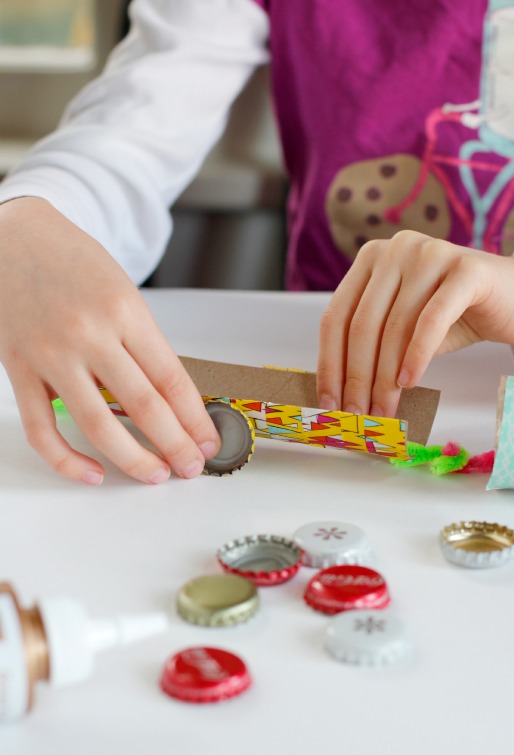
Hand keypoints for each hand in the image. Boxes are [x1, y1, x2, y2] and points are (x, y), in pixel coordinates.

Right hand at [0, 197, 219, 483]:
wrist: (11, 236)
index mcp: (124, 311)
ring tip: (156, 474)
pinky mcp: (19, 369)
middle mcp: (89, 333)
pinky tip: (93, 473)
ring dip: (134, 459)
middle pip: (143, 406)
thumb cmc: (72, 262)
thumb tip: (170, 400)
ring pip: (98, 425)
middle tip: (192, 466)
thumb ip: (141, 343)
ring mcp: (51, 354)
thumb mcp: (121, 292)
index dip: (194, 419)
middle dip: (175, 445)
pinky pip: (42, 430)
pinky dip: (68, 460)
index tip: (208, 440)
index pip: (171, 379)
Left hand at [317, 230, 513, 417]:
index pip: (336, 316)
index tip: (328, 401)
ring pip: (394, 327)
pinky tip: (409, 384)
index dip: (329, 363)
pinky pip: (431, 321)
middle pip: (362, 325)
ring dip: (385, 378)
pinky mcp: (467, 269)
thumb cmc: (456, 315)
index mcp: (371, 259)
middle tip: (358, 414)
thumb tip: (343, 394)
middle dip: (357, 378)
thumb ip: (375, 347)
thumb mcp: (405, 329)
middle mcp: (395, 249)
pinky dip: (417, 357)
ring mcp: (430, 254)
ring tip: (384, 409)